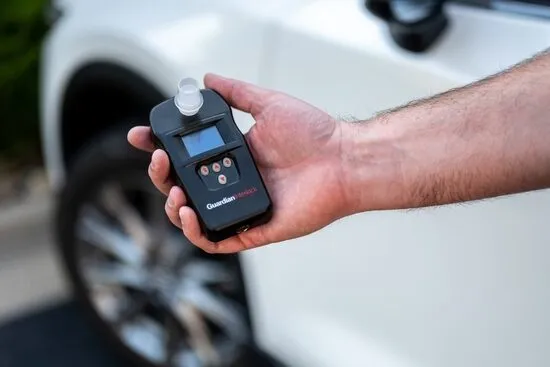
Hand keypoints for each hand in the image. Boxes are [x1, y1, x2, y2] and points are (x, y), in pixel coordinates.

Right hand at [128, 74, 347, 252]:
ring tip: (174, 190)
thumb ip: (237, 93)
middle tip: (159, 159)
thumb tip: (207, 79)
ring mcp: (241, 206)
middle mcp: (233, 181)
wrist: (343, 161)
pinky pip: (217, 240)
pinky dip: (196, 231)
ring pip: (193, 215)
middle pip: (183, 184)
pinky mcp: (253, 228)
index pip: (187, 154)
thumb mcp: (268, 105)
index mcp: (233, 154)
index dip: (161, 147)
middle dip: (160, 174)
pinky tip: (187, 213)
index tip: (141, 136)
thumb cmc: (313, 134)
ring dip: (173, 206)